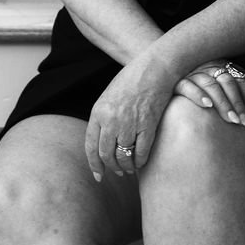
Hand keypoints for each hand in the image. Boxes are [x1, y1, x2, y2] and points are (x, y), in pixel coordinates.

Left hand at [86, 58, 172, 180]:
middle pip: (107, 154)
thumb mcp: (108, 97)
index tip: (99, 175)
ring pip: (124, 156)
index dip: (94, 164)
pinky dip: (140, 161)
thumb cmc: (131, 80)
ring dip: (126, 167)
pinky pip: (141, 152)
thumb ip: (103, 118)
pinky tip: (140, 163)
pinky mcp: (147, 125)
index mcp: (98, 112)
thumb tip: (102, 142)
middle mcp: (111, 120)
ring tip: (128, 169)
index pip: (91, 146)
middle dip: (111, 167)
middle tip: (117, 172)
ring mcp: (129, 124)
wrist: (153, 68)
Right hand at [173, 60, 244, 128]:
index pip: (241, 80)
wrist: (160, 74)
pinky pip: (187, 86)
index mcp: (219, 64)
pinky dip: (198, 94)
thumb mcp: (216, 80)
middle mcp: (206, 65)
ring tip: (232, 120)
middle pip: (228, 82)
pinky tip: (208, 106)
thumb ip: (234, 81)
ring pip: (211, 84)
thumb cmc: (195, 82)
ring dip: (223, 102)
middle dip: (239, 103)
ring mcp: (191, 72)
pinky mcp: (174, 81)